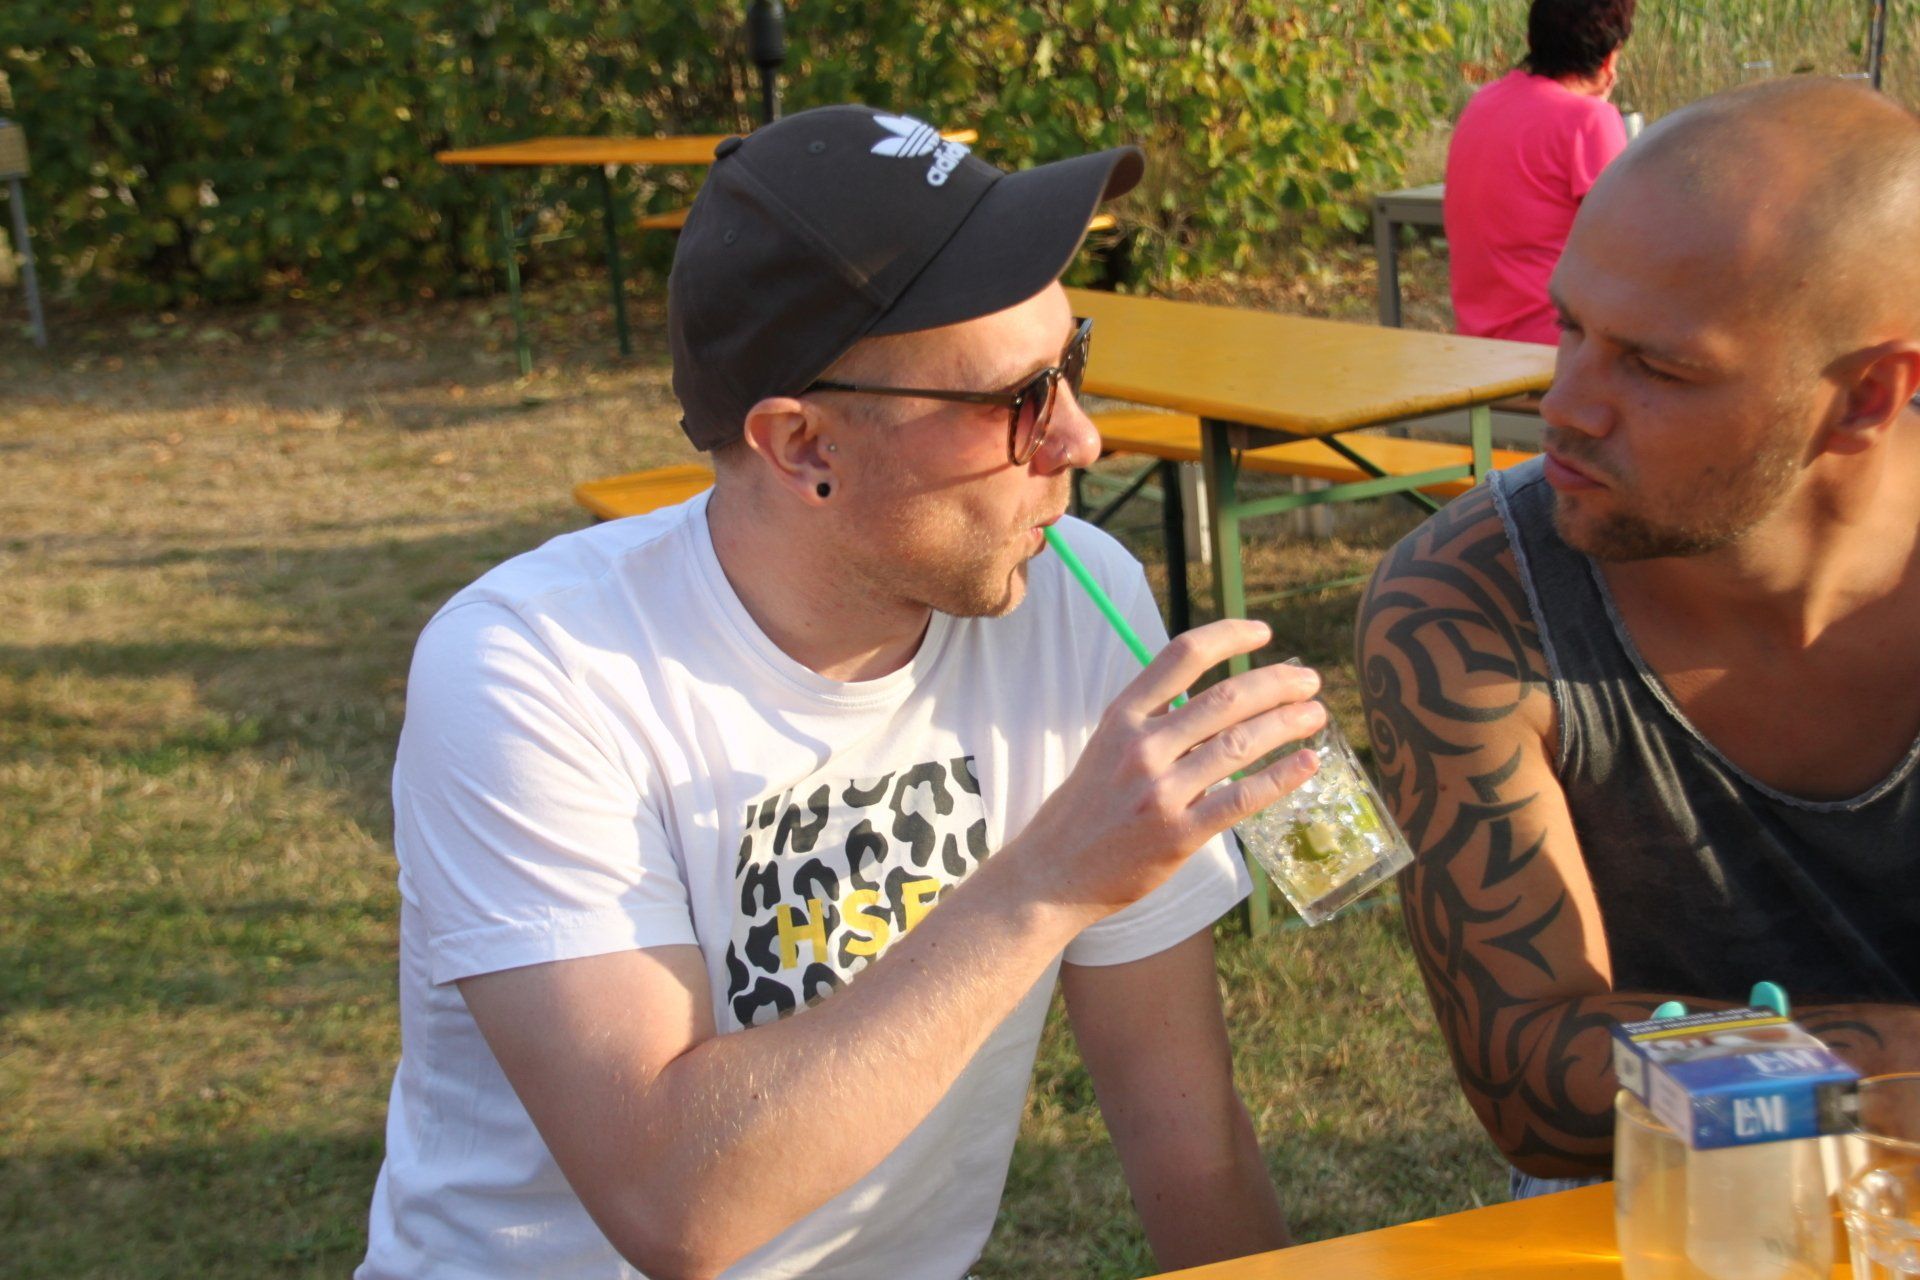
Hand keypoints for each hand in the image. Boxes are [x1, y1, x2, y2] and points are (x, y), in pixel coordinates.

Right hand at [1014, 618, 1324, 917]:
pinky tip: (1307, 763)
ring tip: (1317, 715)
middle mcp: (1142, 746)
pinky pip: (1241, 798)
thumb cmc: (1086, 809)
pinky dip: (1280, 777)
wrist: (1053, 873)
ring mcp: (1161, 791)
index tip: (1264, 633)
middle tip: (1310, 680)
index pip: (1182, 656)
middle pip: (1225, 698)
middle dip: (1277, 683)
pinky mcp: (1179, 834)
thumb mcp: (1106, 747)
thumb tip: (1211, 699)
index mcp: (1122, 717)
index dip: (1229, 636)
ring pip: (1240, 744)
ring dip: (1287, 724)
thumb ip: (1152, 721)